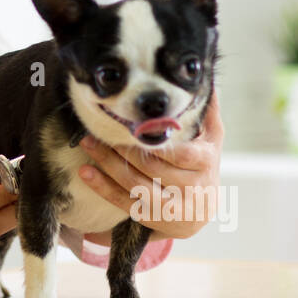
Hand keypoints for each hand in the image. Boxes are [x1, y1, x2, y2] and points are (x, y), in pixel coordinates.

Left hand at [79, 89, 223, 243]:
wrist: (200, 213)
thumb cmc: (201, 166)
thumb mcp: (212, 139)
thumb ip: (207, 111)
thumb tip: (204, 78)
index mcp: (206, 162)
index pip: (179, 152)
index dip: (153, 140)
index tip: (131, 123)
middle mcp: (193, 188)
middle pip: (152, 168)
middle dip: (122, 148)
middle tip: (95, 130)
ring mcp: (174, 207)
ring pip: (136, 184)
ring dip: (108, 164)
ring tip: (87, 145)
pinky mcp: (154, 219)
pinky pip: (125, 202)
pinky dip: (103, 187)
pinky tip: (86, 173)